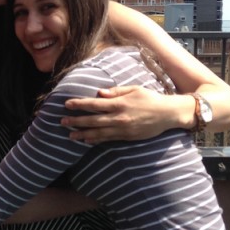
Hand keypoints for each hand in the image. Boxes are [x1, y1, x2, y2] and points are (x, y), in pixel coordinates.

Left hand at [61, 85, 179, 143]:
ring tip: (70, 135)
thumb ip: (116, 91)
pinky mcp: (127, 137)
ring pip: (98, 133)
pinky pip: (108, 139)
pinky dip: (96, 140)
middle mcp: (119, 117)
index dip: (79, 104)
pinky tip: (87, 140)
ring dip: (83, 134)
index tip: (66, 104)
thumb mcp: (134, 89)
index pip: (94, 104)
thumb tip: (99, 92)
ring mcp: (123, 129)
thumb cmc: (150, 98)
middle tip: (62, 122)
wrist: (168, 114)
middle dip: (76, 121)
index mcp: (119, 103)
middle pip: (93, 120)